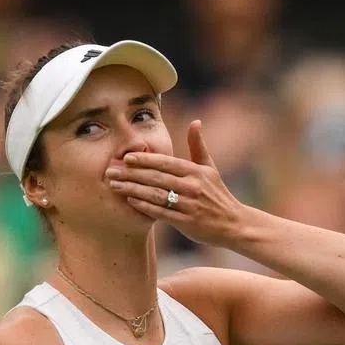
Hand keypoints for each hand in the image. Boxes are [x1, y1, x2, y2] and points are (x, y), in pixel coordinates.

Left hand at [105, 120, 245, 247]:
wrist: (233, 224)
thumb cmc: (217, 194)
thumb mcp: (209, 167)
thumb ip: (198, 145)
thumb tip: (195, 121)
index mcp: (195, 171)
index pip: (165, 163)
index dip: (144, 159)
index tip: (126, 157)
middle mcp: (192, 187)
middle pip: (156, 178)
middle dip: (131, 174)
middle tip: (110, 170)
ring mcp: (189, 205)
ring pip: (155, 195)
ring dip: (132, 189)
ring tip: (114, 185)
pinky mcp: (186, 222)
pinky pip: (160, 213)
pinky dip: (144, 206)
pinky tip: (130, 200)